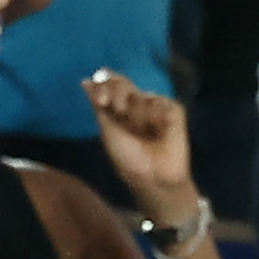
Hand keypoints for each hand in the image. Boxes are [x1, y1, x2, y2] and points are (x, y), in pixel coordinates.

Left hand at [82, 70, 206, 231]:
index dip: (103, 85)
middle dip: (118, 93)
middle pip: (122, 81)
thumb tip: (85, 81)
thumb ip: (99, 104)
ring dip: (137, 115)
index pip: (108, 82)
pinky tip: (159, 130)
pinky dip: (155, 116)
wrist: (153, 177)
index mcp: (117, 107)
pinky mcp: (174, 110)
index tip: (101, 101)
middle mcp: (135, 103)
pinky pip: (159, 101)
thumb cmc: (128, 159)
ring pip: (140, 94)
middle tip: (120, 111)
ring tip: (144, 133)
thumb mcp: (108, 130)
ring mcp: (155, 105)